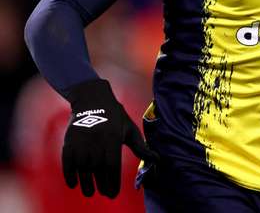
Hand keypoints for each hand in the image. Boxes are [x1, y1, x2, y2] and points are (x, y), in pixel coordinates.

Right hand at [62, 79, 157, 197]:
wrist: (93, 99)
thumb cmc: (115, 117)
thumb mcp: (130, 130)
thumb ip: (141, 147)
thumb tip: (157, 160)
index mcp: (113, 138)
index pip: (112, 166)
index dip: (112, 181)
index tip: (113, 193)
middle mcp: (96, 141)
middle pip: (97, 169)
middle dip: (101, 184)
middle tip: (104, 194)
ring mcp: (81, 141)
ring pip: (82, 167)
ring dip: (85, 182)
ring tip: (90, 192)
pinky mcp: (69, 141)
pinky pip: (67, 161)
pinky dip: (69, 174)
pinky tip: (73, 184)